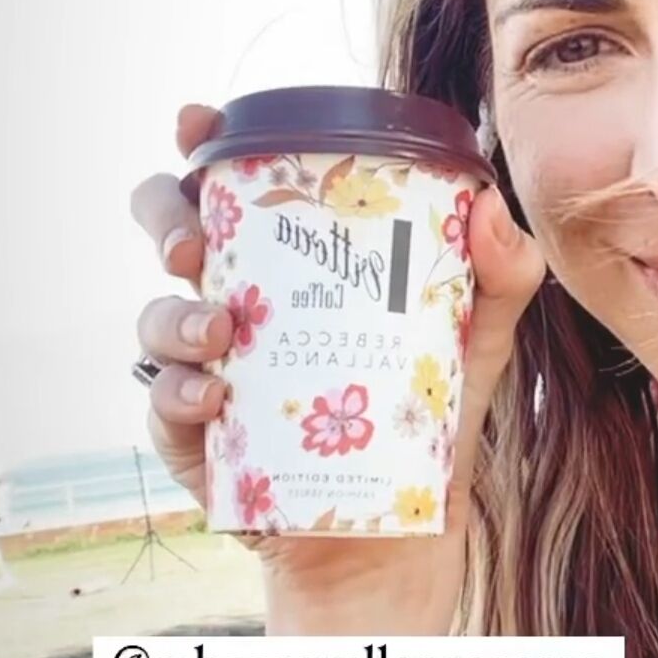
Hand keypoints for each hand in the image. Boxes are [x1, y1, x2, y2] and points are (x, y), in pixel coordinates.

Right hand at [130, 103, 546, 631]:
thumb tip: (489, 204)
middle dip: (166, 216)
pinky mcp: (194, 436)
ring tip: (220, 332)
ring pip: (156, 317)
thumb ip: (501, 276)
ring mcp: (206, 367)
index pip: (236, 185)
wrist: (396, 535)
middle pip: (170, 229)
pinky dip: (182, 392)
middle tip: (192, 239)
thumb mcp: (478, 343)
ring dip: (176, 315)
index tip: (199, 123)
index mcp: (291, 261)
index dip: (205, 142)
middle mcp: (237, 301)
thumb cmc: (426, 420)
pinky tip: (216, 395)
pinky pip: (163, 401)